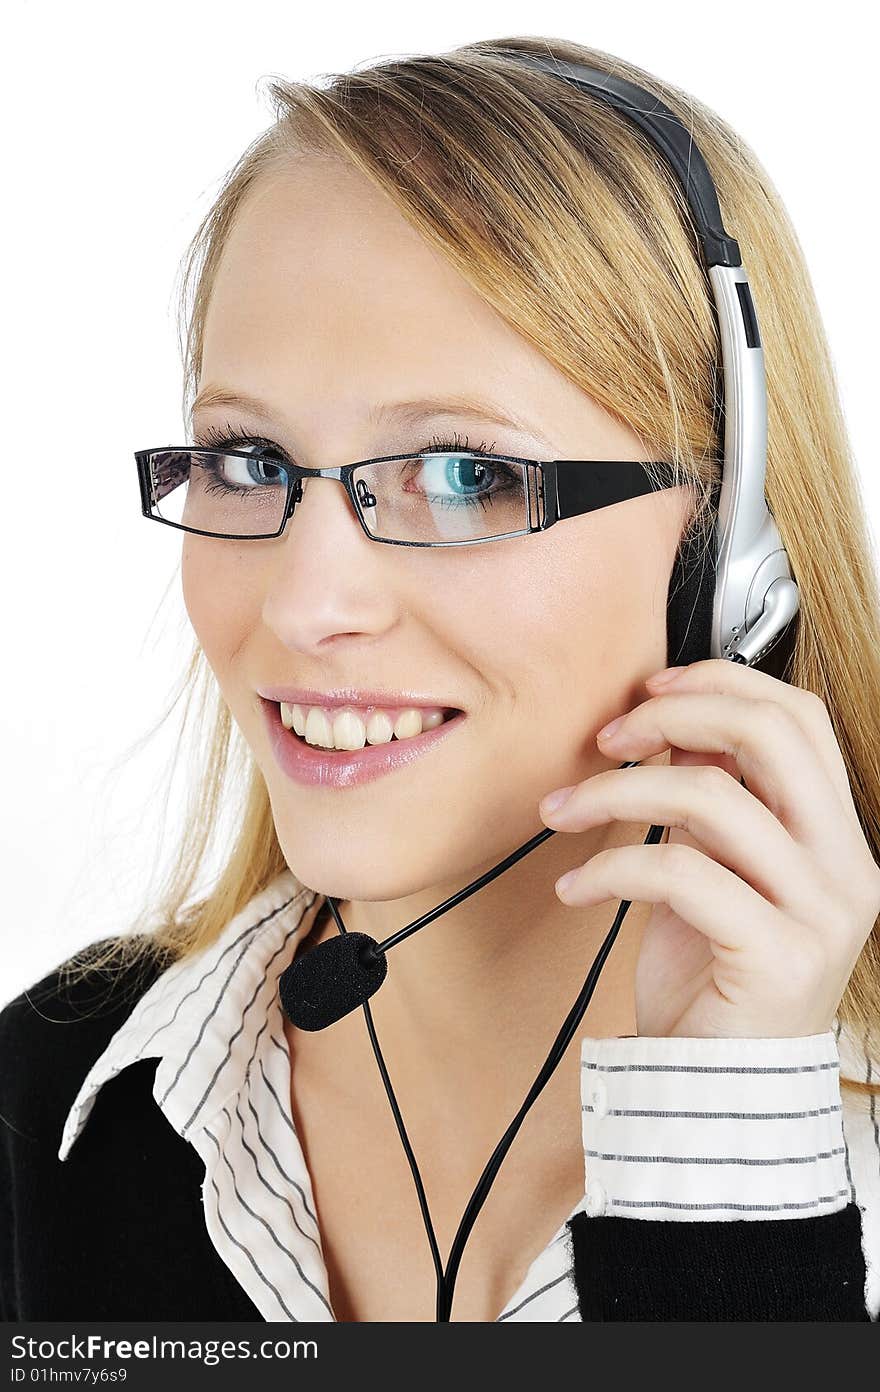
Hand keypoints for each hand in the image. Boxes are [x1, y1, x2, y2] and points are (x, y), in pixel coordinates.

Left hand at [537, 658, 879, 1038]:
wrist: (721, 1089)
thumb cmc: (715, 979)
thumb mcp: (712, 868)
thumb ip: (710, 798)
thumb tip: (669, 723)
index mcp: (836, 835)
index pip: (800, 718)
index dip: (720, 684)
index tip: (647, 690)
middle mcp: (845, 867)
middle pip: (770, 734)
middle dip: (672, 716)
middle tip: (605, 739)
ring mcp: (819, 912)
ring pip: (710, 796)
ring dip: (614, 791)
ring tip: (562, 813)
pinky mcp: (775, 956)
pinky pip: (678, 872)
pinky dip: (608, 868)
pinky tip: (576, 886)